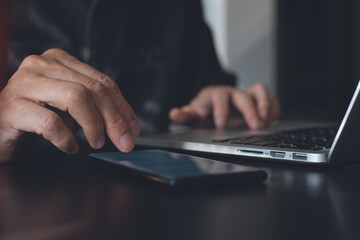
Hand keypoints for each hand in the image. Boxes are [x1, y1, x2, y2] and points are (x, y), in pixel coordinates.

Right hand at [0, 48, 139, 162]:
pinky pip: (51, 122)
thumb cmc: (34, 118)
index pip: (102, 81)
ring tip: (97, 143)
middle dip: (115, 119)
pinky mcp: (11, 107)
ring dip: (94, 125)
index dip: (123, 107)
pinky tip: (70, 148)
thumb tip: (125, 125)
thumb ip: (92, 106)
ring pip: (76, 97)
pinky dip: (67, 139)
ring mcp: (24, 83)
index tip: (133, 129)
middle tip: (124, 142)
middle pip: (93, 89)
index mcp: (58, 61)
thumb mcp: (67, 107)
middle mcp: (41, 65)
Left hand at [169, 84, 279, 129]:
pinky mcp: (257, 102)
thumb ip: (184, 116)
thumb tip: (173, 114)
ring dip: (265, 104)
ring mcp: (246, 96)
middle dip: (249, 111)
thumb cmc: (203, 112)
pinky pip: (271, 99)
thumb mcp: (193, 115)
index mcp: (214, 95)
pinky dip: (274, 108)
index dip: (221, 109)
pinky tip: (272, 121)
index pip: (219, 96)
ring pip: (260, 90)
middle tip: (253, 126)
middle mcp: (232, 93)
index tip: (221, 124)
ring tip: (267, 120)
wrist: (213, 109)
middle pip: (243, 95)